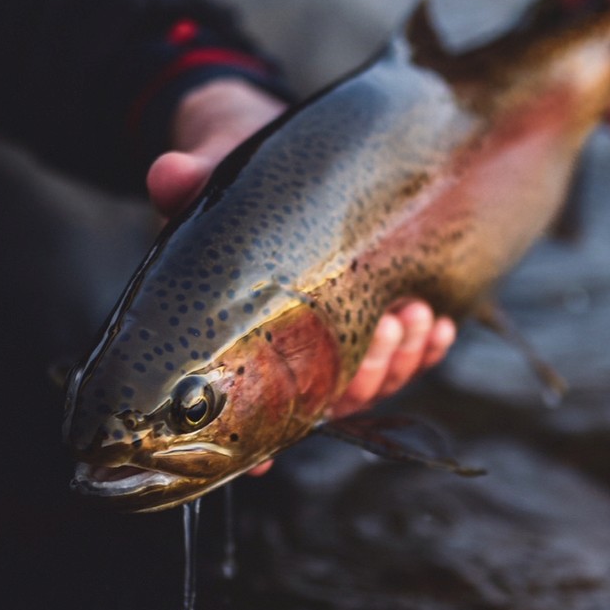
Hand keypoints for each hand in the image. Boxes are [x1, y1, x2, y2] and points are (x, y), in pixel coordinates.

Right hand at [145, 80, 456, 475]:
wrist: (281, 149)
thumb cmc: (239, 173)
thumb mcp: (213, 171)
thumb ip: (188, 181)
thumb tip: (167, 176)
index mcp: (241, 336)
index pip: (247, 409)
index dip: (257, 444)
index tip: (271, 461)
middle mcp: (290, 351)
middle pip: (329, 400)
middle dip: (365, 374)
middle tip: (388, 325)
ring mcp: (339, 341)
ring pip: (373, 386)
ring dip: (400, 362)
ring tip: (416, 317)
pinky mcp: (380, 318)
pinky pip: (408, 358)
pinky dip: (428, 350)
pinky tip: (441, 326)